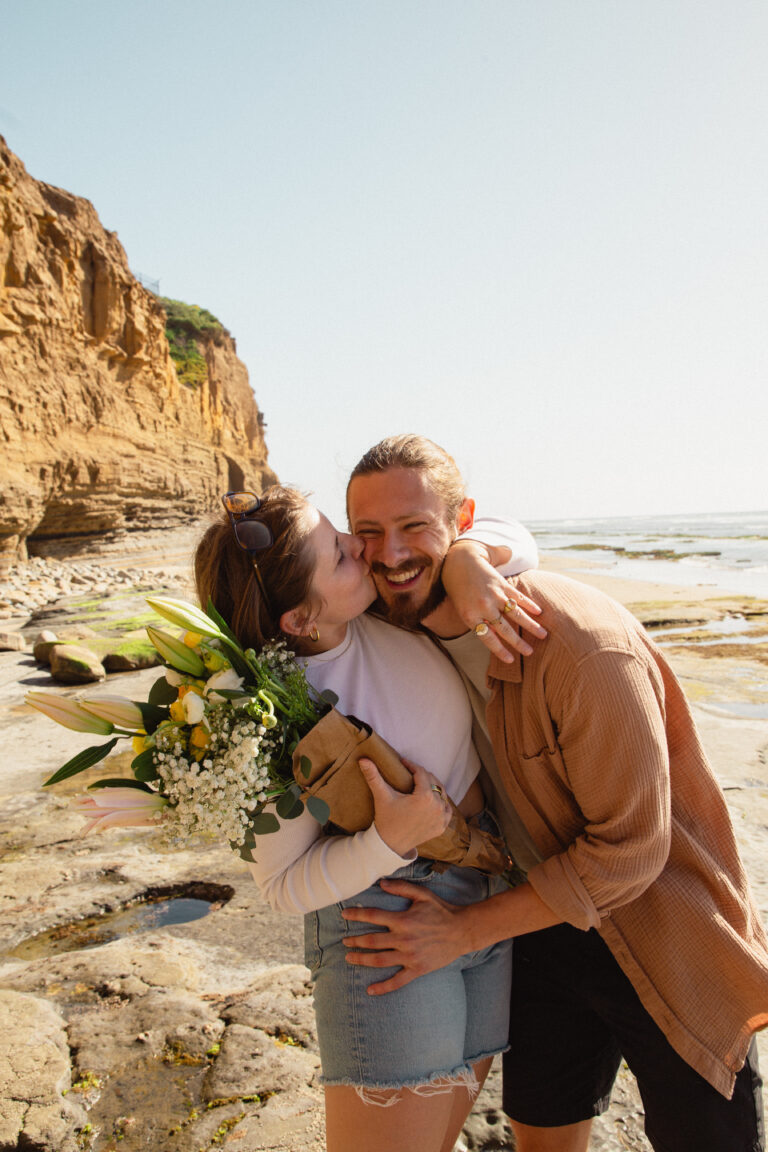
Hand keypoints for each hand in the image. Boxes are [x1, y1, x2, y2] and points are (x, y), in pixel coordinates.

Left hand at [341, 878, 467, 993]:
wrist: (462, 931)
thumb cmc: (441, 910)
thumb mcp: (422, 895)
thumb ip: (401, 888)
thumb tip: (381, 883)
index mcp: (403, 920)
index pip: (373, 917)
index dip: (356, 915)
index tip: (344, 915)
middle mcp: (403, 939)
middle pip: (371, 942)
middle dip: (355, 941)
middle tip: (344, 941)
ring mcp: (410, 956)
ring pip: (379, 961)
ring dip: (361, 960)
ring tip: (349, 958)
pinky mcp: (417, 969)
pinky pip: (397, 981)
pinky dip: (383, 987)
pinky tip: (370, 990)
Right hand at [361, 757, 450, 856]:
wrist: (390, 846)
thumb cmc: (386, 820)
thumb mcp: (381, 797)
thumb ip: (373, 776)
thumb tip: (363, 759)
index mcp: (425, 797)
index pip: (421, 773)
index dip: (411, 766)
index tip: (403, 762)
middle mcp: (437, 806)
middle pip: (433, 781)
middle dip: (422, 775)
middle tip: (410, 772)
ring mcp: (442, 817)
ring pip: (441, 793)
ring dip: (433, 787)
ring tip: (421, 783)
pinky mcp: (442, 826)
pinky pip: (446, 808)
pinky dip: (441, 803)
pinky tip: (432, 799)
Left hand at [440, 542, 546, 662]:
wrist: (458, 563)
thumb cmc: (460, 591)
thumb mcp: (464, 609)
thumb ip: (480, 623)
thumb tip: (497, 636)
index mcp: (470, 616)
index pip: (487, 638)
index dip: (500, 650)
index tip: (511, 660)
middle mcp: (483, 607)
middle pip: (504, 629)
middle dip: (518, 642)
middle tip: (530, 652)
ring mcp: (493, 595)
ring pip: (515, 614)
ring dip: (530, 625)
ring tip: (542, 634)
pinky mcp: (501, 584)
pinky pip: (517, 597)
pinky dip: (529, 605)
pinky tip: (539, 612)